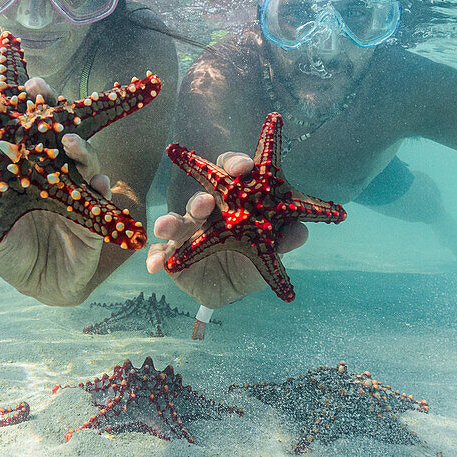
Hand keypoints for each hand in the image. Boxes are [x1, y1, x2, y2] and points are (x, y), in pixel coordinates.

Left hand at [0, 78, 112, 306]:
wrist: (42, 286)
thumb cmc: (15, 249)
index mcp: (26, 168)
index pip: (9, 133)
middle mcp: (53, 171)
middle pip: (52, 130)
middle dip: (47, 105)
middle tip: (36, 86)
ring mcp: (76, 190)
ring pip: (83, 160)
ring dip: (79, 147)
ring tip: (70, 141)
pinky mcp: (94, 216)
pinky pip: (101, 199)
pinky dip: (102, 188)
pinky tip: (101, 182)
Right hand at [146, 152, 308, 308]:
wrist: (230, 291)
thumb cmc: (249, 260)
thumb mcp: (270, 252)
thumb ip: (284, 241)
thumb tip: (301, 231)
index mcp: (231, 202)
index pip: (230, 175)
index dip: (235, 165)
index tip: (243, 167)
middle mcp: (206, 213)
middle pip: (200, 196)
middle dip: (200, 197)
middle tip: (206, 202)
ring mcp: (187, 232)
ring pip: (175, 221)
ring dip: (169, 221)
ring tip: (167, 226)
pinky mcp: (173, 253)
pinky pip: (161, 253)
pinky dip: (155, 257)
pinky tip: (155, 264)